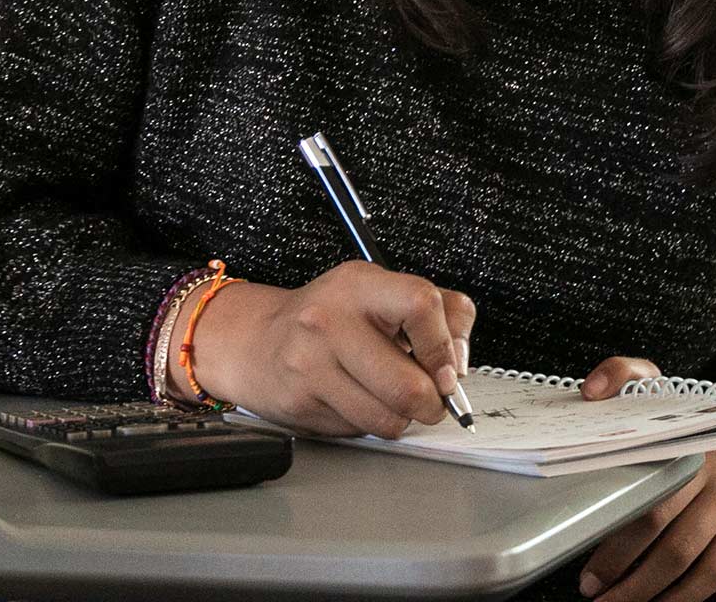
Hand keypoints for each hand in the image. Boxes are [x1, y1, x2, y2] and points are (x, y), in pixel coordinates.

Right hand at [179, 260, 475, 437]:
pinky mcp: (301, 402)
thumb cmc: (331, 317)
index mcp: (360, 285)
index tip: (449, 369)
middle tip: (432, 400)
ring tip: (391, 398)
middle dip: (432, 403)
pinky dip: (370, 424)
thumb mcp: (383, 291)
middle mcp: (330, 321)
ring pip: (387, 418)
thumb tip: (459, 364)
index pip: (422, 305)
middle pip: (408, 383)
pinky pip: (359, 430)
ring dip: (401, 418)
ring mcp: (311, 364)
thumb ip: (439, 313)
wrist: (257, 341)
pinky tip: (357, 400)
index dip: (446, 346)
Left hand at [575, 357, 715, 601]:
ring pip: (687, 559)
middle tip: (591, 589)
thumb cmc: (702, 417)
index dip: (613, 532)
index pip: (644, 491)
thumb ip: (624, 373)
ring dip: (648, 592)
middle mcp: (713, 469)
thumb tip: (590, 390)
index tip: (582, 553)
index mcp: (684, 437)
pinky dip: (686, 597)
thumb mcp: (665, 384)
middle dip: (622, 568)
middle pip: (662, 531)